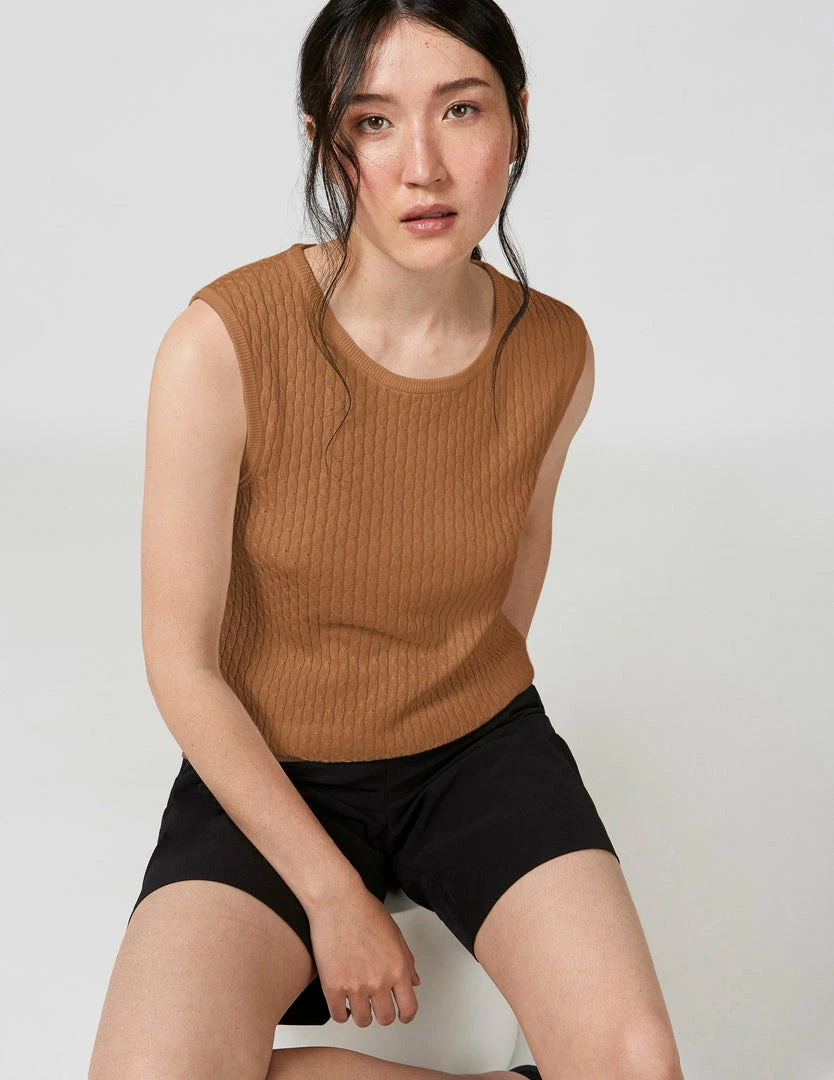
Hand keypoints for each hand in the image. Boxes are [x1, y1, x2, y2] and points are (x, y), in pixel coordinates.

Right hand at [307, 883, 421, 1025]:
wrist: (337, 901)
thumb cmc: (364, 910)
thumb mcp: (395, 933)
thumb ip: (407, 961)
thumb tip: (413, 981)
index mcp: (397, 969)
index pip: (408, 1008)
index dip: (406, 1015)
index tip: (401, 1014)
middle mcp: (378, 981)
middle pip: (385, 1018)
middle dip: (383, 1014)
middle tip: (378, 1006)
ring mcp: (355, 986)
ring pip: (363, 1020)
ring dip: (362, 1014)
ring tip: (358, 1003)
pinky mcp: (332, 987)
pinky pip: (338, 1015)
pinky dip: (341, 1013)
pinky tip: (343, 1003)